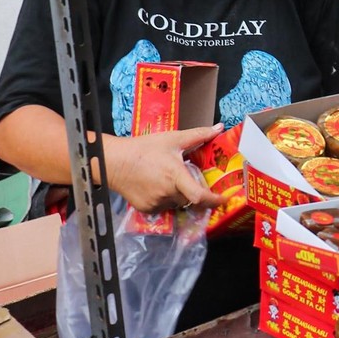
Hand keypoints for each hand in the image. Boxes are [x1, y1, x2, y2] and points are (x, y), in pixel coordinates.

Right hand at [103, 125, 225, 213]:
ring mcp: (156, 203)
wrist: (115, 162)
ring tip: (168, 179)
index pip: (199, 195)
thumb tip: (219, 128)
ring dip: (179, 194)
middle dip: (193, 191)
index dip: (214, 200)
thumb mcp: (172, 138)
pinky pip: (163, 207)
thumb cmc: (144, 148)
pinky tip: (157, 185)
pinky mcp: (147, 209)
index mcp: (175, 175)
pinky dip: (165, 199)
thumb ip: (198, 134)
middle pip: (189, 198)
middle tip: (189, 179)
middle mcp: (167, 193)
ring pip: (176, 203)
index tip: (224, 199)